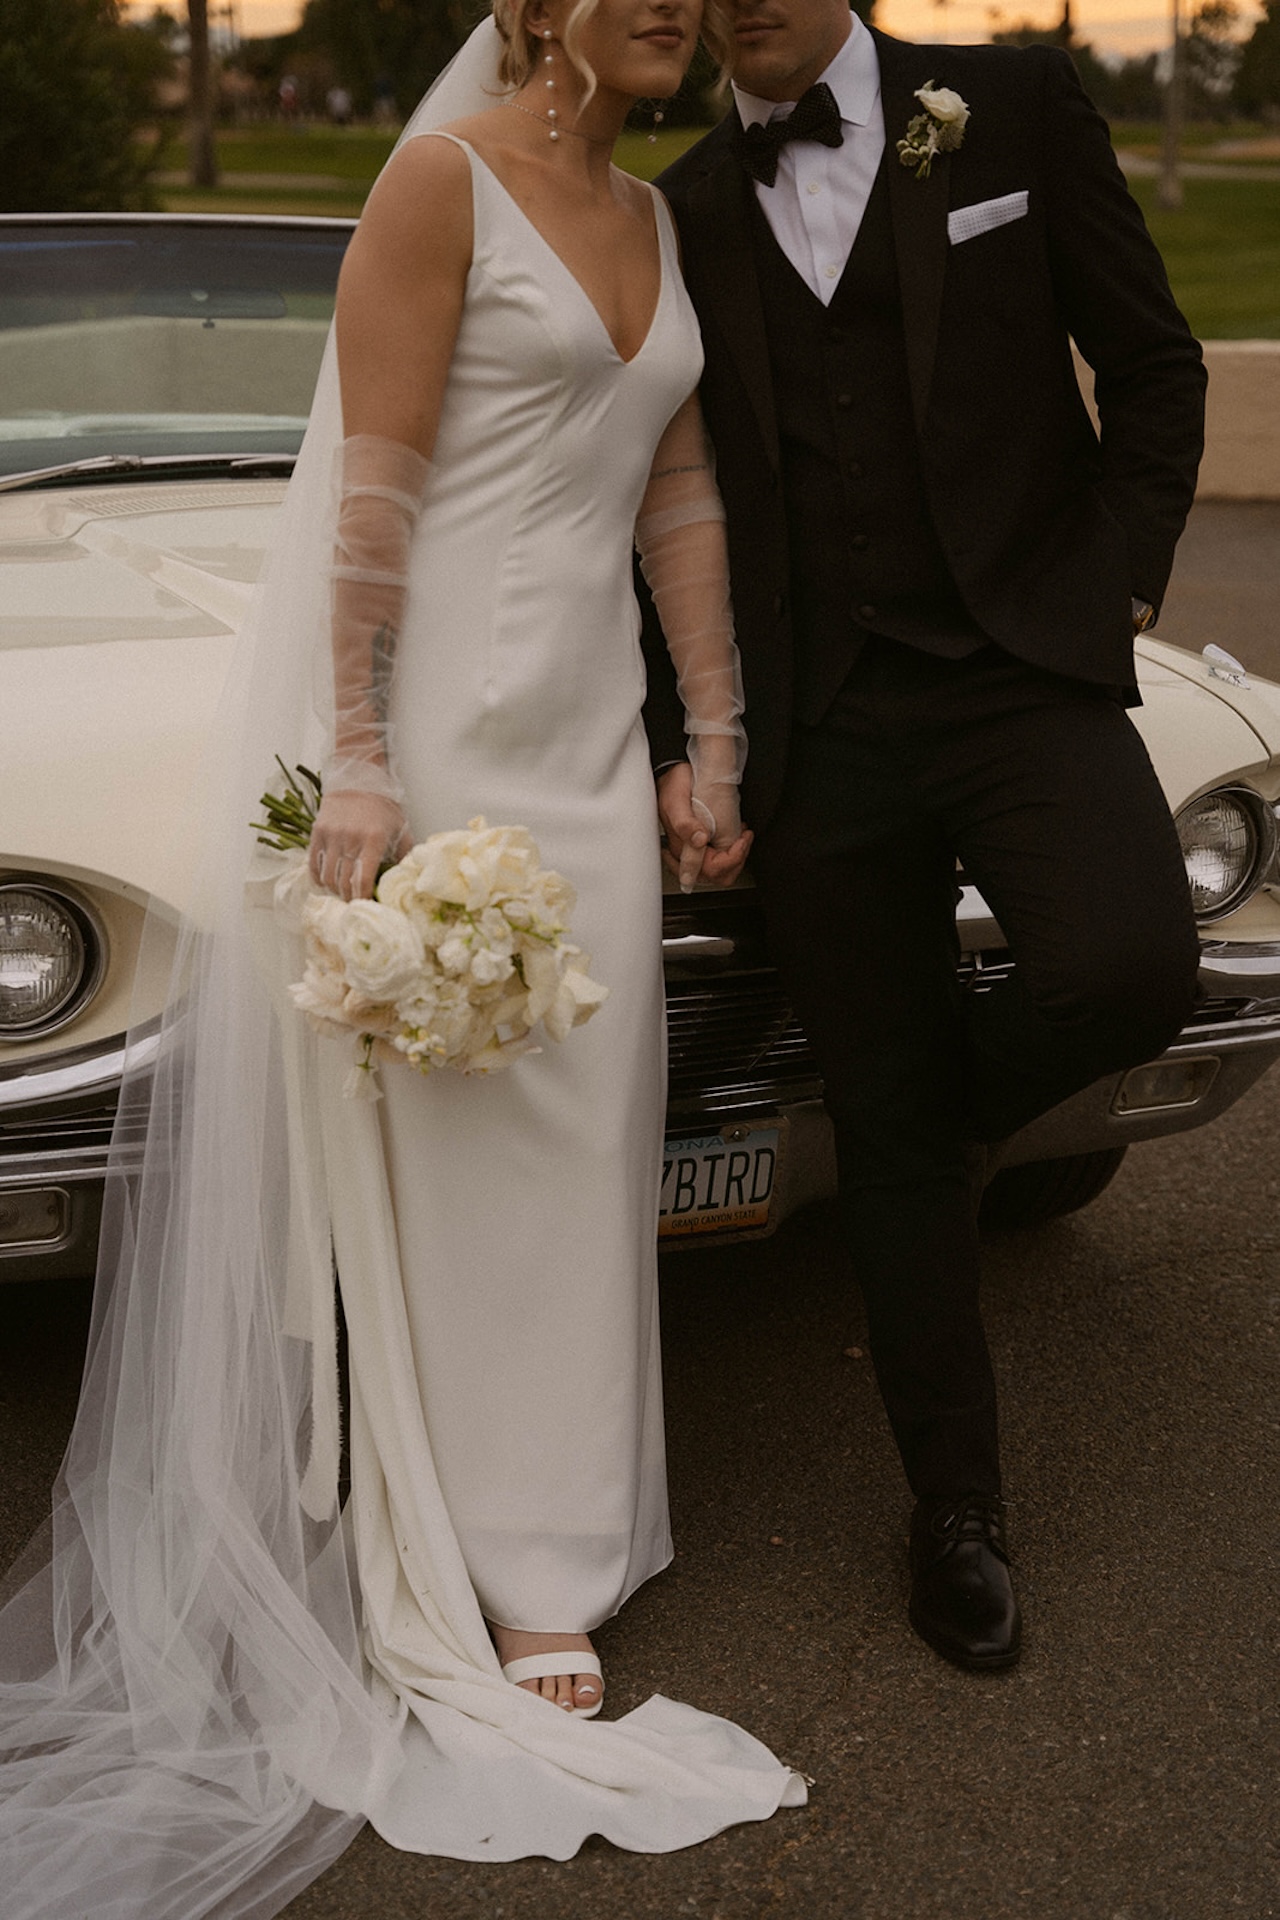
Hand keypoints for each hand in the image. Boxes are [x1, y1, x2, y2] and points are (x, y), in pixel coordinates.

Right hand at [309, 790, 409, 899]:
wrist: (359, 781)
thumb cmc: (383, 808)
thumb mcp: (401, 830)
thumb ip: (405, 856)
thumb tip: (410, 882)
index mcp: (374, 841)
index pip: (364, 879)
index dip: (363, 898)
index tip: (364, 906)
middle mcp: (351, 839)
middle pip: (344, 882)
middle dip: (348, 898)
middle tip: (353, 904)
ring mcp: (332, 836)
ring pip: (328, 876)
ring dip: (334, 890)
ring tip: (341, 894)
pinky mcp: (318, 832)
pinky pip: (314, 863)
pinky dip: (318, 877)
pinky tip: (325, 882)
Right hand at [656, 762, 752, 892]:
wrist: (675, 774)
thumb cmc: (674, 785)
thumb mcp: (676, 801)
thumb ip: (684, 824)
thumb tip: (699, 841)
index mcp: (682, 847)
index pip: (709, 871)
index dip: (730, 859)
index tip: (741, 839)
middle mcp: (688, 852)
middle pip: (716, 877)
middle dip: (736, 861)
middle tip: (743, 839)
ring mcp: (695, 848)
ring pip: (720, 871)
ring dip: (735, 857)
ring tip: (741, 836)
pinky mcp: (702, 843)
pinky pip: (719, 859)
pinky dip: (732, 851)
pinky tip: (735, 836)